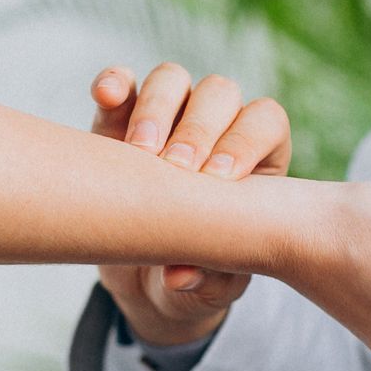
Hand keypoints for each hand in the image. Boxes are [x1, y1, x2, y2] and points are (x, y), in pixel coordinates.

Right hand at [89, 63, 291, 346]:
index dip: (246, 141)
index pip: (264, 122)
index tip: (219, 180)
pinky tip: (106, 96)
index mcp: (257, 159)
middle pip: (218, 94)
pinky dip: (113, 85)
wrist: (146, 279)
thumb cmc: (195, 279)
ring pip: (171, 80)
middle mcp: (216, 127)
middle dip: (198, 128)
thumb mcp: (207, 290)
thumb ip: (205, 283)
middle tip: (176, 168)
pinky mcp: (118, 122)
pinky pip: (119, 87)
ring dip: (157, 108)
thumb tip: (181, 276)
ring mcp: (167, 118)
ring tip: (139, 152)